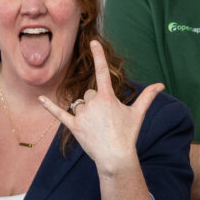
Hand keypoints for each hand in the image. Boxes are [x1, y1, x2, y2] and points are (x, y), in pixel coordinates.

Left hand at [42, 41, 164, 174]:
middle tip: (105, 119)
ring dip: (85, 111)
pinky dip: (49, 107)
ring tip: (96, 126)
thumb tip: (161, 85)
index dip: (98, 55)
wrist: (116, 157)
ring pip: (79, 104)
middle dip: (95, 103)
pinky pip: (59, 114)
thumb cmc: (127, 135)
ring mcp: (82, 115)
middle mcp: (92, 103)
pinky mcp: (73, 126)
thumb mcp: (138, 114)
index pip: (102, 71)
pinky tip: (39, 99)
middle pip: (88, 94)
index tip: (93, 42)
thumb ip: (147, 97)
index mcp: (107, 97)